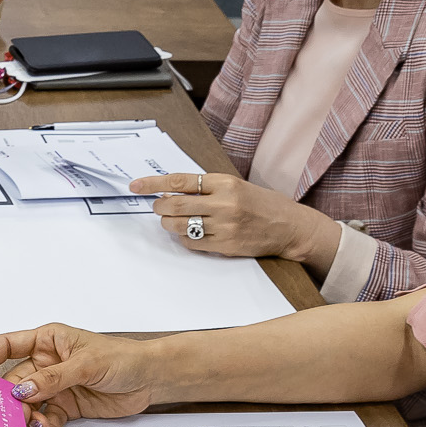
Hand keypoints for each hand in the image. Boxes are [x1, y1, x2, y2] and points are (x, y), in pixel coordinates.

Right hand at [0, 323, 157, 426]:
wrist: (152, 379)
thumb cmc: (125, 358)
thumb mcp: (87, 365)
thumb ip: (53, 379)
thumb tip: (22, 390)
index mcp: (48, 341)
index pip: (7, 346)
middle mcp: (47, 363)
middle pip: (14, 382)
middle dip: (11, 402)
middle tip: (13, 417)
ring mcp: (55, 386)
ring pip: (28, 405)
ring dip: (29, 419)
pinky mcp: (66, 407)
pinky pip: (46, 420)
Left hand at [132, 172, 337, 264]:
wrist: (289, 227)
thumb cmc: (261, 204)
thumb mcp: (235, 186)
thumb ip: (206, 188)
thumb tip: (169, 191)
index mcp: (225, 183)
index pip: (180, 181)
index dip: (153, 183)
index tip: (136, 185)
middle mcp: (224, 203)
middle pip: (175, 205)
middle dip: (159, 206)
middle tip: (157, 206)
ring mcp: (225, 226)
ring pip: (179, 226)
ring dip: (168, 223)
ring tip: (173, 220)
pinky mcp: (226, 245)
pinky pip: (191, 243)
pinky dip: (184, 238)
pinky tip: (189, 233)